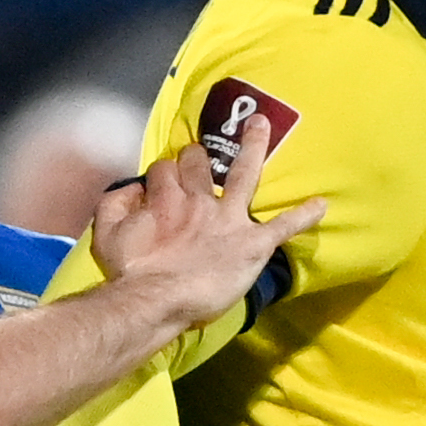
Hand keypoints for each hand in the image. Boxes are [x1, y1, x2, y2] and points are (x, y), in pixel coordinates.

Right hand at [88, 122, 324, 331]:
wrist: (154, 300)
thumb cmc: (129, 272)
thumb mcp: (105, 233)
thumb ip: (114, 203)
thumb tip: (133, 188)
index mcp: (166, 197)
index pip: (165, 169)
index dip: (162, 176)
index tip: (159, 188)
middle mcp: (200, 200)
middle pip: (200, 163)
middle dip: (198, 157)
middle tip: (198, 159)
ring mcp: (229, 220)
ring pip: (247, 173)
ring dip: (254, 147)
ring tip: (260, 125)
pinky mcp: (253, 243)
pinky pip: (284, 226)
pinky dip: (304, 215)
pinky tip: (321, 205)